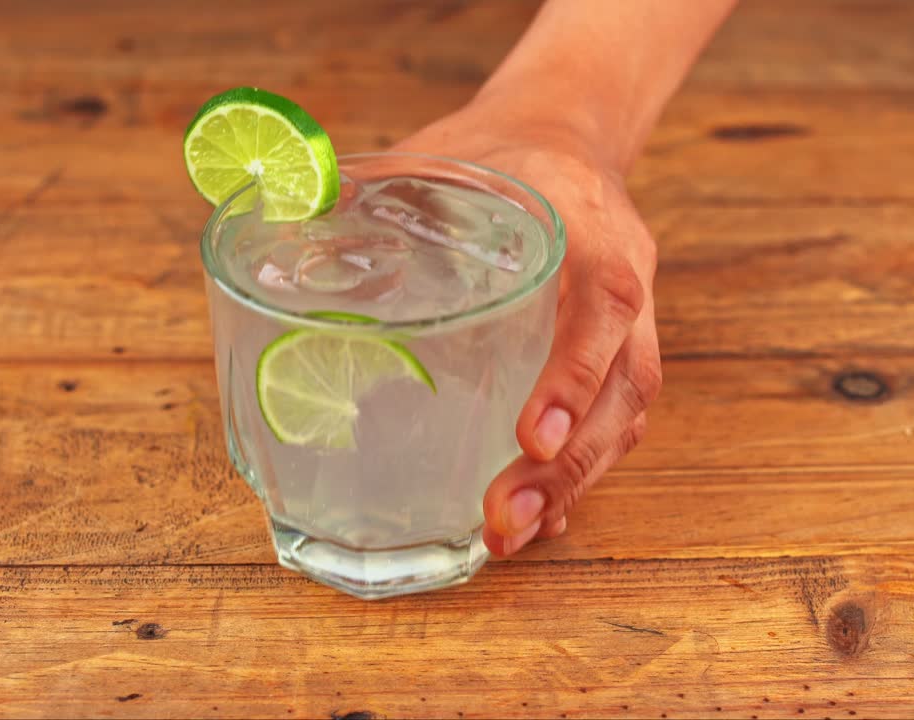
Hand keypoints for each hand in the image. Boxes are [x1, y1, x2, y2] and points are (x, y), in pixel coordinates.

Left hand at [395, 101, 662, 556]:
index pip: (604, 304)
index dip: (575, 373)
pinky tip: (538, 518)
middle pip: (625, 387)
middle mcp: (626, 281)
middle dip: (569, 466)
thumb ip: (374, 188)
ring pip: (624, 418)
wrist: (563, 132)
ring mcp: (632, 324)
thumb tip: (281, 220)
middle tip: (504, 519)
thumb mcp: (444, 154)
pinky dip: (579, 476)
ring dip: (572, 485)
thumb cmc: (499, 152)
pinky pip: (614, 423)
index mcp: (591, 227)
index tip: (532, 439)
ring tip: (509, 535)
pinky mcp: (617, 353)